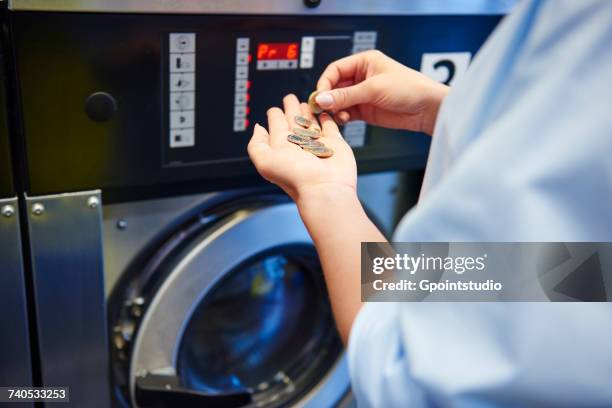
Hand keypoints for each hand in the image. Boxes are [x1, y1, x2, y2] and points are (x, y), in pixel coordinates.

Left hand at [247, 94, 357, 202]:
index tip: (275, 109)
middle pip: (293, 122)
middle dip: (291, 109)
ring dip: (307, 112)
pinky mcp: (334, 143)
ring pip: (310, 123)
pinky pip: (330, 126)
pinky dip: (326, 118)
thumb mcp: (265, 162)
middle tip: (290, 98)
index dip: (275, 116)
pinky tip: (323, 112)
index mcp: (282, 148)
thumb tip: (258, 128)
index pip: (277, 127)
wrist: (324, 188)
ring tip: (305, 102)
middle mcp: (299, 146)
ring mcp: (317, 144)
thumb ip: (256, 144)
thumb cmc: (295, 177)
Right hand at [316, 50, 448, 135]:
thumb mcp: (374, 89)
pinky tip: (344, 121)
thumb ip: (346, 95)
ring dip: (335, 109)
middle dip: (328, 98)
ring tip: (337, 116)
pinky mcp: (366, 110)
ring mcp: (363, 94)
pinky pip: (347, 113)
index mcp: (364, 62)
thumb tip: (322, 99)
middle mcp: (361, 77)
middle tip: (322, 109)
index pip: (335, 70)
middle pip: (335, 87)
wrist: (427, 109)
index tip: (320, 96)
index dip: (325, 83)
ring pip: (339, 101)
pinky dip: (342, 117)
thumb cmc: (409, 89)